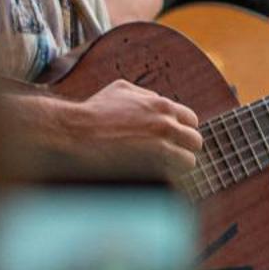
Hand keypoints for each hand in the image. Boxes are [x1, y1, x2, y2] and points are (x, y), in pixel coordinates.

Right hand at [76, 78, 201, 180]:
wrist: (73, 134)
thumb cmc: (93, 112)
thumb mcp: (121, 90)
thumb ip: (145, 94)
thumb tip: (157, 100)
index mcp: (162, 106)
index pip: (191, 121)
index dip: (181, 131)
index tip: (172, 140)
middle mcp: (166, 125)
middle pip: (195, 142)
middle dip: (183, 149)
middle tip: (169, 157)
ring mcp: (161, 148)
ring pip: (188, 162)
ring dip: (177, 166)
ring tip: (159, 170)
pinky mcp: (152, 169)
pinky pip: (172, 178)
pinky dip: (165, 179)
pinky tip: (150, 178)